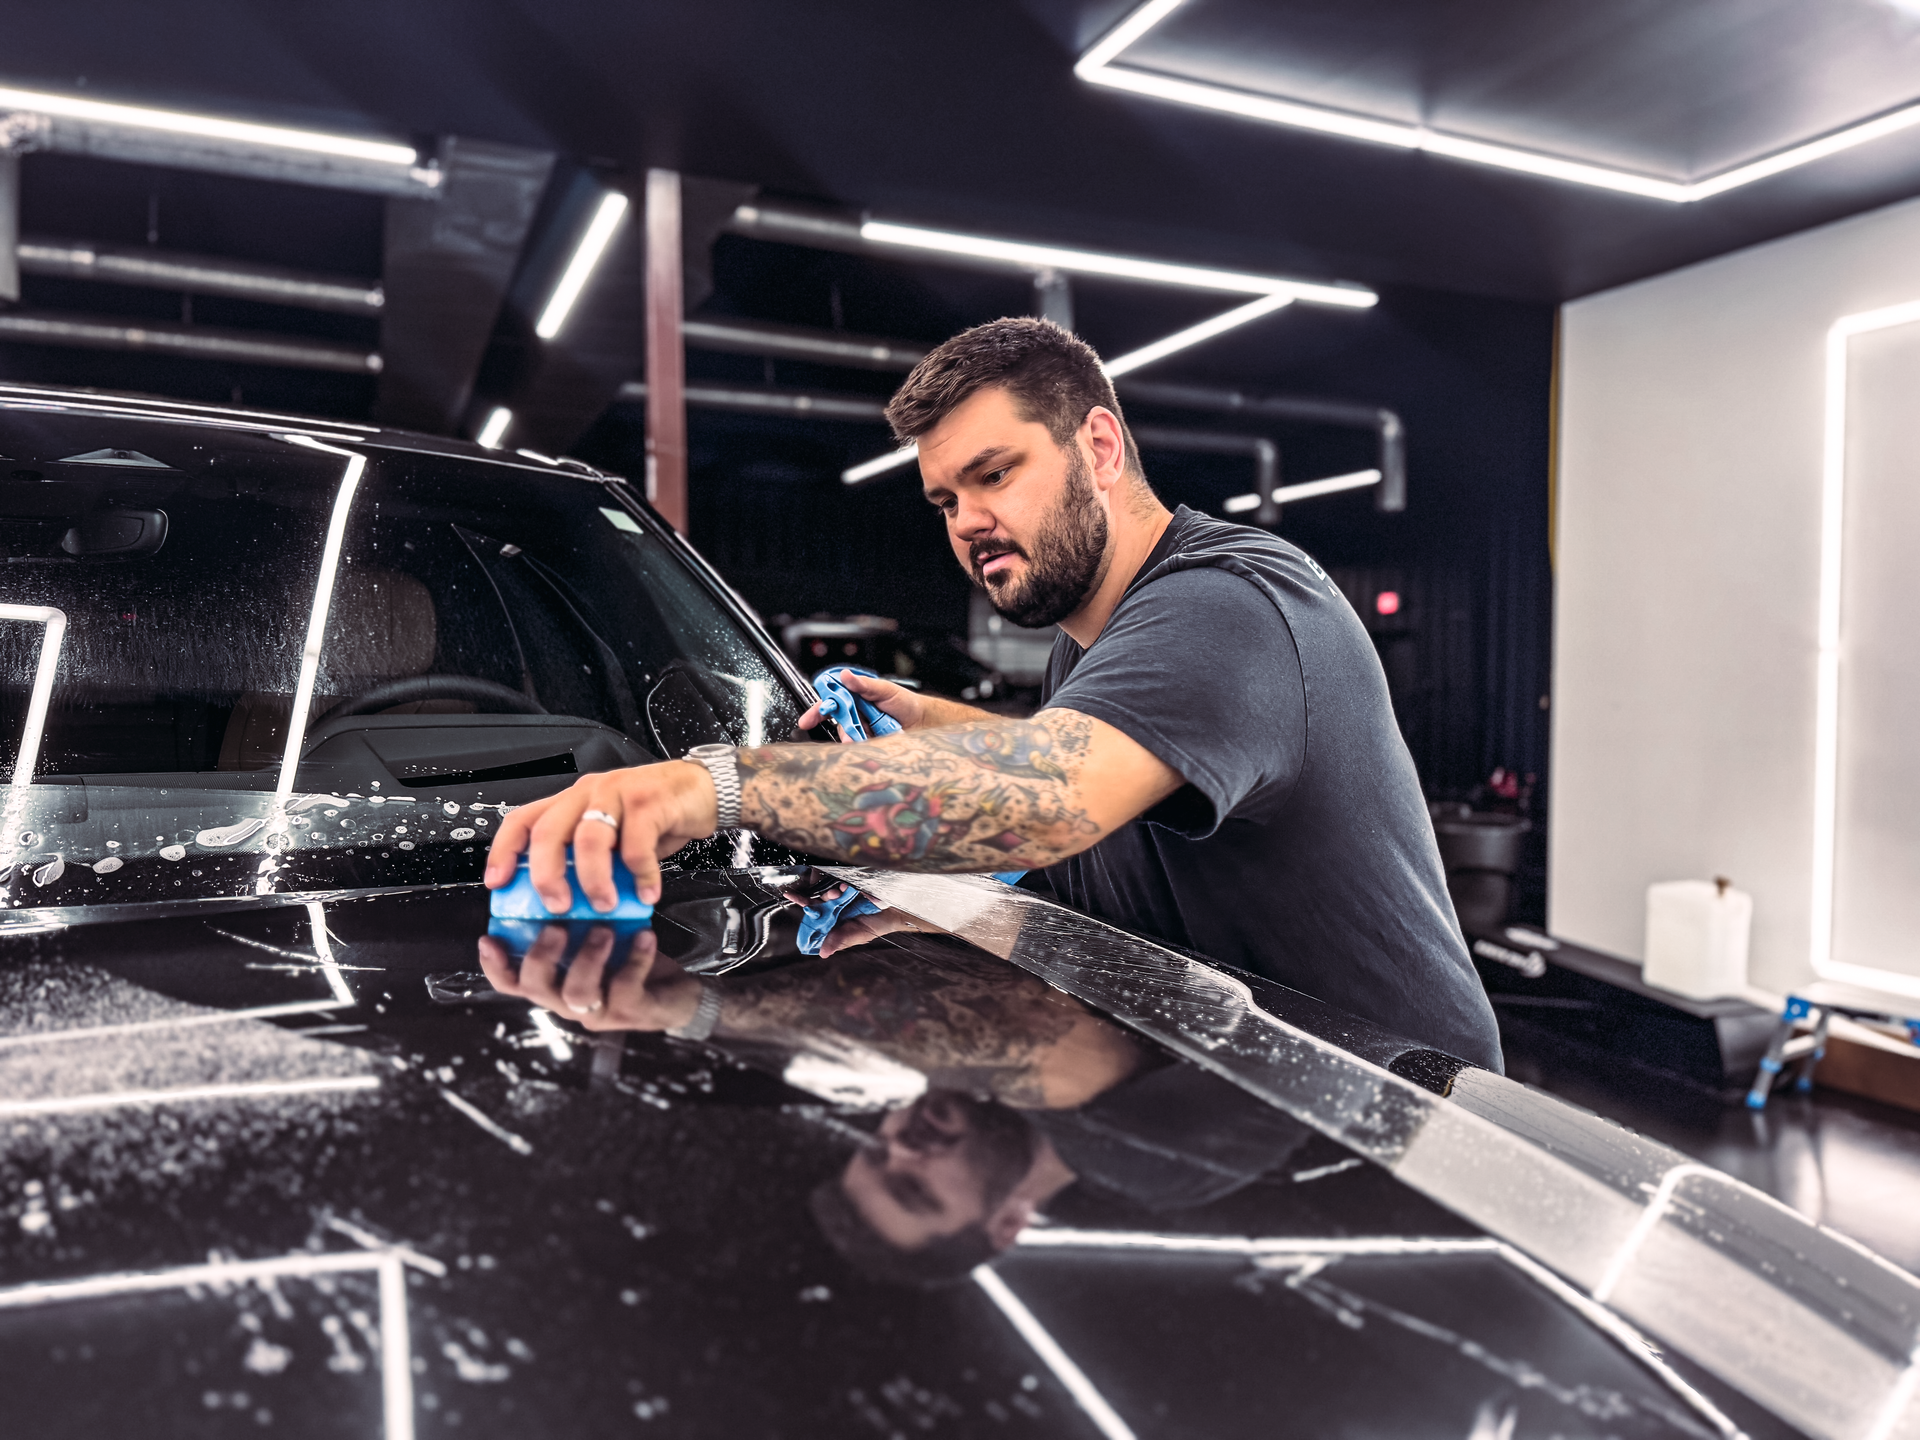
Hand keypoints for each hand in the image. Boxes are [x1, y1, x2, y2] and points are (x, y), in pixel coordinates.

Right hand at [475, 925, 704, 1032]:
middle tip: (556, 927)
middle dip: (540, 956)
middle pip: (536, 989)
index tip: (489, 939)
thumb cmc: (631, 960)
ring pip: (578, 994)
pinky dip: (634, 959)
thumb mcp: (598, 938)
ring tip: (603, 928)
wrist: (678, 993)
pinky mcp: (631, 1012)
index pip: (513, 983)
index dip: (495, 966)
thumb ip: (574, 923)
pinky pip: (625, 989)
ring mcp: (599, 1011)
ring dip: (587, 957)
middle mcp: (569, 1001)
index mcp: (556, 983)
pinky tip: (643, 936)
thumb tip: (558, 882)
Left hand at [484, 761, 716, 909]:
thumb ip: (592, 859)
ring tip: (605, 904)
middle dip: (546, 875)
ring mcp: (618, 793)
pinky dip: (640, 875)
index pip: (524, 819)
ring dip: (594, 879)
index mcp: (573, 801)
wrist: (703, 789)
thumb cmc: (656, 814)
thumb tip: (572, 901)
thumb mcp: (615, 834)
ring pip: (590, 839)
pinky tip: (646, 891)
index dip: (504, 851)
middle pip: (549, 832)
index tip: (497, 883)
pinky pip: (636, 845)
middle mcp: (589, 793)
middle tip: (557, 906)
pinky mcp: (649, 801)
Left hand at [782, 881, 929, 956]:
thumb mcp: (858, 935)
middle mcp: (836, 904)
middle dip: (823, 896)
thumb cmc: (877, 924)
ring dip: (833, 889)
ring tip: (843, 890)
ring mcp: (844, 892)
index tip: (791, 894)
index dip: (803, 903)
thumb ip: (840, 940)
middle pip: (820, 897)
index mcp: (833, 918)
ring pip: (830, 887)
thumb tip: (823, 953)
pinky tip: (849, 886)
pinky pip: (842, 878)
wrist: (898, 910)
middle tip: (834, 896)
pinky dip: (843, 882)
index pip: (813, 912)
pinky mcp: (853, 882)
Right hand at [797, 668, 927, 737]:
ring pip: (849, 738)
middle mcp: (856, 715)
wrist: (924, 721)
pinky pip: (862, 749)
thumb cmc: (905, 702)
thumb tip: (845, 675)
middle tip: (851, 733)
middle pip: (838, 724)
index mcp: (855, 698)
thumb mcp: (885, 689)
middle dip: (842, 730)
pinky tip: (873, 745)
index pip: (831, 703)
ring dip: (855, 740)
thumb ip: (864, 684)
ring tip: (869, 737)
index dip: (817, 711)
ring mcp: (863, 731)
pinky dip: (865, 748)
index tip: (808, 720)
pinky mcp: (871, 745)